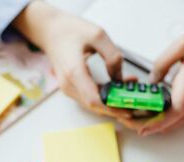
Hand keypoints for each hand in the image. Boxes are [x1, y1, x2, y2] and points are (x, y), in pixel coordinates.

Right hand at [13, 1, 130, 117]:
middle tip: (133, 103)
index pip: (94, 100)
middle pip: (94, 106)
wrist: (49, 31)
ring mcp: (68, 88)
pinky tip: (115, 88)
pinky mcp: (70, 87)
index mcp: (74, 72)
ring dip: (110, 101)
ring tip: (127, 92)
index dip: (112, 108)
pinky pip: (88, 97)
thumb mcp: (97, 35)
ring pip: (92, 104)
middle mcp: (68, 84)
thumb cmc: (70, 31)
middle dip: (114, 107)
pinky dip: (103, 96)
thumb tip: (119, 77)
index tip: (127, 108)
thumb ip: (112, 56)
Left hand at [121, 15, 183, 134]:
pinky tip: (152, 115)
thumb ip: (162, 61)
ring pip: (173, 124)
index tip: (138, 127)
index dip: (154, 123)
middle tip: (127, 122)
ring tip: (135, 119)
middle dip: (146, 125)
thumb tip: (151, 80)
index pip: (172, 112)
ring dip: (154, 124)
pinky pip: (180, 120)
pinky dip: (165, 121)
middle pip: (168, 123)